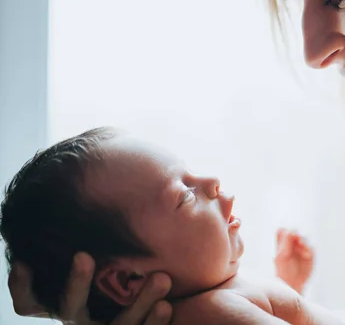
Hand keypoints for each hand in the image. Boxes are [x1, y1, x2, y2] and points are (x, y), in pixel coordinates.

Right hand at [8, 253, 172, 324]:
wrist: (140, 307)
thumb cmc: (115, 272)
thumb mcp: (101, 256)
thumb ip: (93, 237)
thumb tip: (97, 190)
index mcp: (64, 300)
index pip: (29, 301)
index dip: (21, 285)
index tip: (23, 261)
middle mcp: (81, 317)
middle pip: (70, 307)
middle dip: (76, 282)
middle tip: (83, 255)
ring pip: (118, 324)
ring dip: (139, 303)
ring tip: (162, 279)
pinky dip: (153, 322)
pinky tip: (166, 306)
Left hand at [274, 228, 313, 293]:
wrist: (292, 285)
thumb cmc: (283, 271)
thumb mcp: (282, 255)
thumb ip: (286, 242)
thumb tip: (292, 229)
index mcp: (282, 244)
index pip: (283, 230)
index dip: (286, 231)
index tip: (288, 236)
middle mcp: (292, 245)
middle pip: (296, 231)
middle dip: (297, 234)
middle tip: (297, 239)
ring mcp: (301, 249)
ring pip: (305, 237)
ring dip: (304, 241)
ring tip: (302, 246)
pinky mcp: (310, 255)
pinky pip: (312, 247)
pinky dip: (309, 250)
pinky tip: (306, 255)